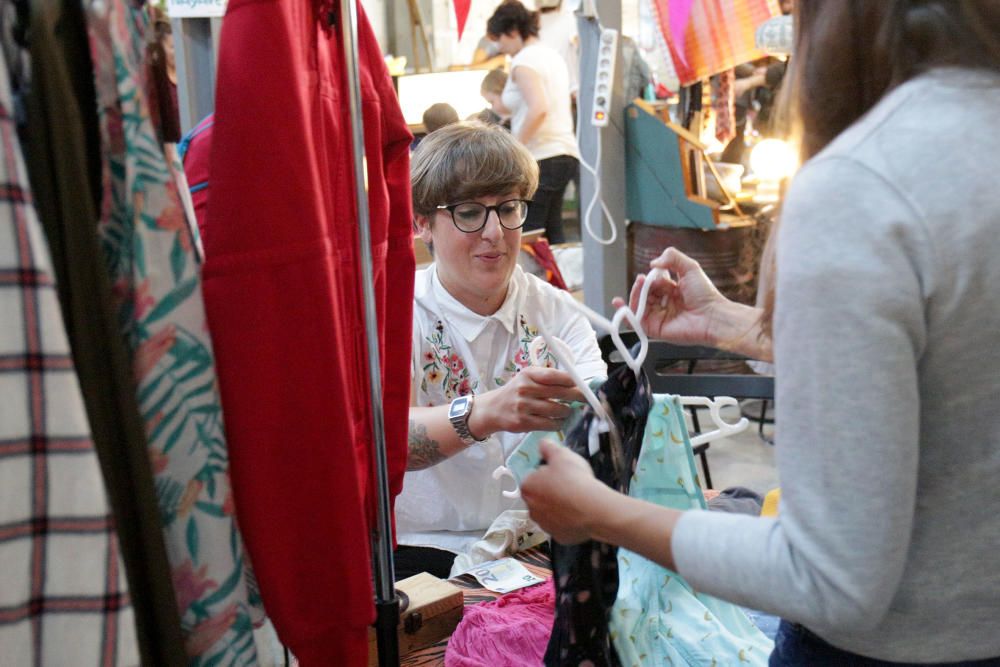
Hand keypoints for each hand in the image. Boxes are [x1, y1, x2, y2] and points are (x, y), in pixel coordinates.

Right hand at [471, 366, 583, 436]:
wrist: (493, 409)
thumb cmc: (516, 391)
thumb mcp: (527, 378)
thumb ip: (547, 378)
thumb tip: (575, 382)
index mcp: (528, 374)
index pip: (555, 376)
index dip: (572, 381)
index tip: (583, 385)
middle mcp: (525, 388)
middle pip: (560, 393)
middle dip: (577, 397)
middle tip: (585, 400)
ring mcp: (523, 406)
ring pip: (557, 410)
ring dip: (567, 412)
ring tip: (567, 411)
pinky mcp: (523, 422)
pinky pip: (549, 424)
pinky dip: (558, 423)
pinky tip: (558, 421)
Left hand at [521, 439, 607, 543]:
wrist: (593, 509)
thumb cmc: (574, 479)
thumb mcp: (562, 455)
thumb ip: (548, 447)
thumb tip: (542, 443)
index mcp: (527, 487)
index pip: (533, 478)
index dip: (547, 474)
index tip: (561, 474)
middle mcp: (530, 509)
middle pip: (539, 497)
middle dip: (550, 492)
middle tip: (570, 486)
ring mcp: (544, 525)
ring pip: (549, 514)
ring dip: (558, 508)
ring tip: (577, 501)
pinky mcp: (558, 538)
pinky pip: (562, 527)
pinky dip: (569, 522)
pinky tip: (580, 515)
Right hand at [613, 247, 729, 346]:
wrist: (712, 316)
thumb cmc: (706, 295)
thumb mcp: (690, 267)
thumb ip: (672, 257)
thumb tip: (652, 263)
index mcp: (672, 290)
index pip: (653, 283)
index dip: (650, 277)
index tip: (653, 272)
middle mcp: (664, 303)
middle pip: (643, 293)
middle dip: (641, 286)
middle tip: (644, 280)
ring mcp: (659, 316)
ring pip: (637, 306)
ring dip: (633, 295)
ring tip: (639, 287)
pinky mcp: (655, 329)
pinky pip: (636, 322)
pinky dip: (626, 314)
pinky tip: (621, 304)